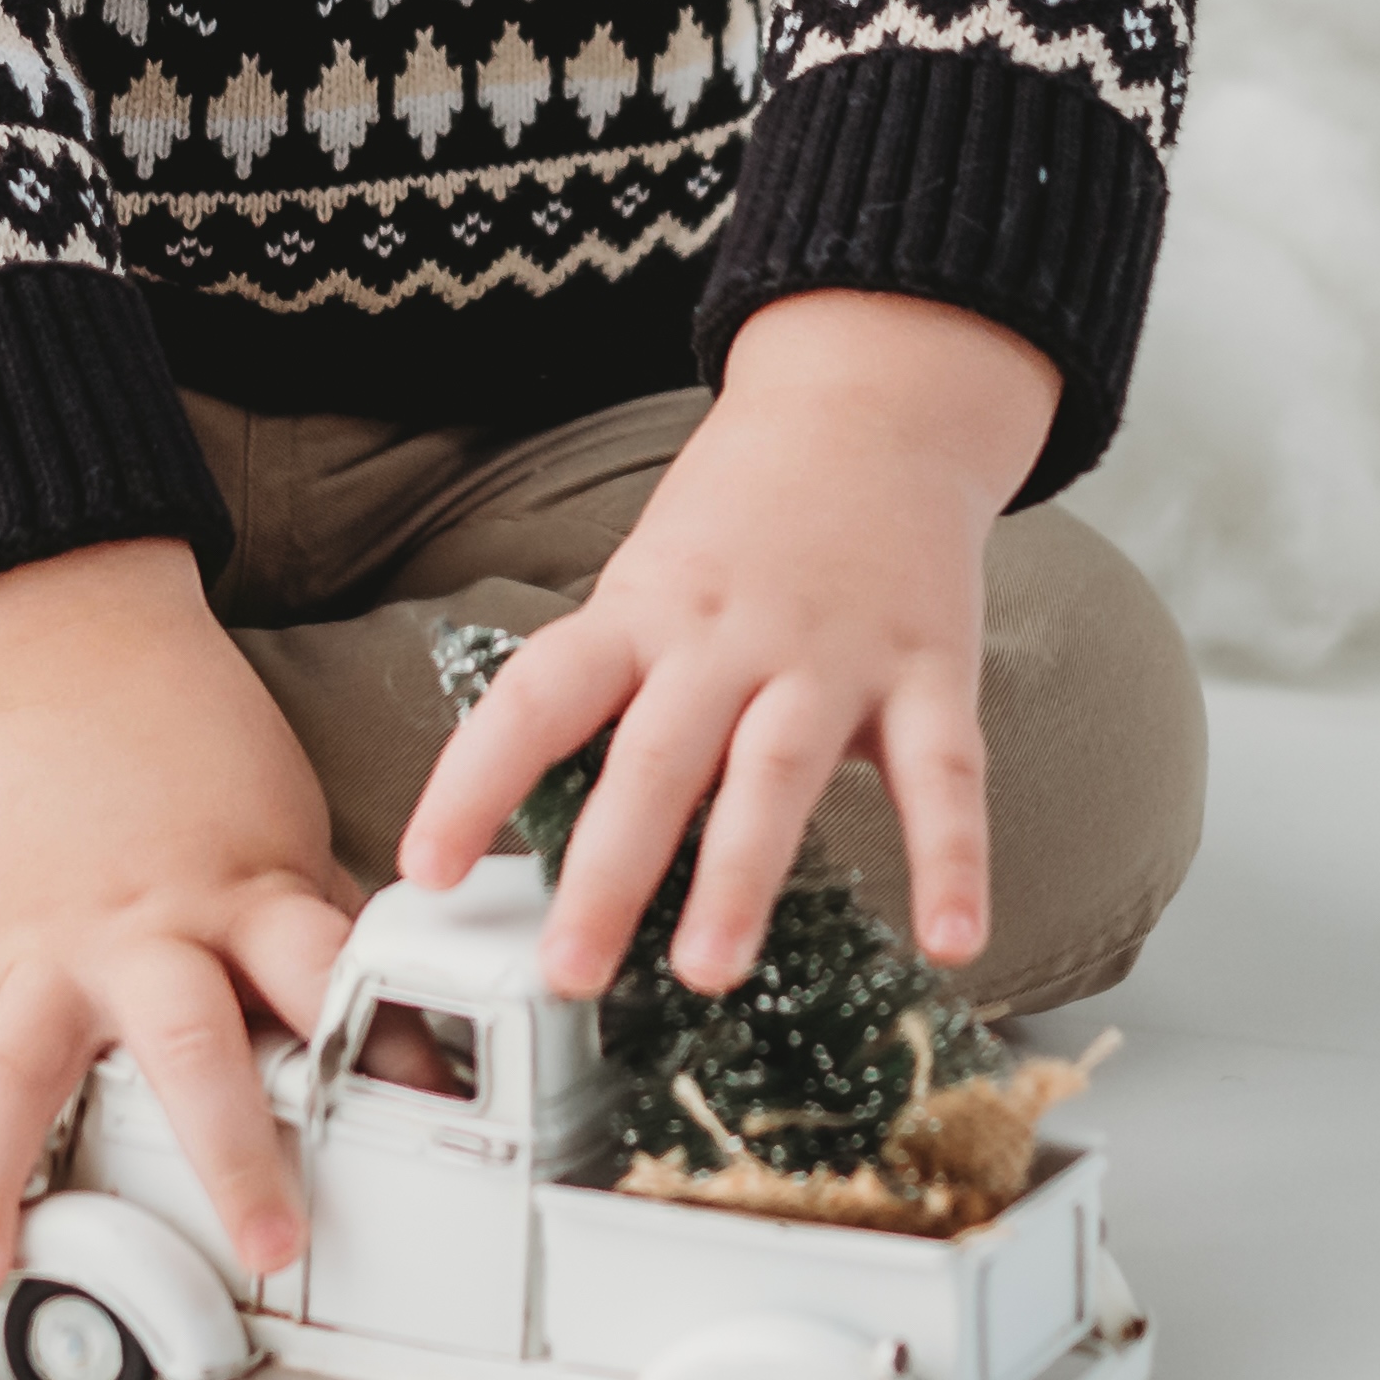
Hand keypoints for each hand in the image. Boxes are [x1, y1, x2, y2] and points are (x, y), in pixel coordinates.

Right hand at [0, 539, 360, 1298]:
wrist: (73, 657)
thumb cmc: (196, 746)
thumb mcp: (284, 830)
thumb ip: (318, 937)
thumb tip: (402, 1037)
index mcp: (246, 889)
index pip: (325, 973)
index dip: (381, 1043)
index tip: (421, 1116)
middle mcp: (147, 926)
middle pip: (189, 1042)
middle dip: (229, 1148)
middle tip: (267, 1243)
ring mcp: (55, 943)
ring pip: (18, 1063)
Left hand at [394, 289, 1054, 1000]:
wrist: (875, 406)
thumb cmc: (745, 519)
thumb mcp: (650, 583)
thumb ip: (615, 694)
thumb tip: (542, 830)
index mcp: (641, 614)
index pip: (537, 698)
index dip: (473, 782)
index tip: (426, 867)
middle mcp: (727, 638)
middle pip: (656, 760)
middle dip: (609, 874)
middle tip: (570, 972)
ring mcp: (831, 656)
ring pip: (779, 775)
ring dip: (740, 880)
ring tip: (707, 971)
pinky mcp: (929, 669)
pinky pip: (943, 776)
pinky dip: (953, 861)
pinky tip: (952, 942)